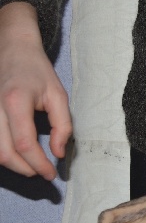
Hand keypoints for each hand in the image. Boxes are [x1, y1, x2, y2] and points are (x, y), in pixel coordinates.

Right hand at [0, 2, 71, 179]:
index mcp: (15, 102)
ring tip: (31, 165)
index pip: (24, 143)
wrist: (12, 49)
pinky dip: (2, 152)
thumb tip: (58, 153)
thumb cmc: (36, 71)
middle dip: (25, 168)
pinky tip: (16, 153)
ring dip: (12, 164)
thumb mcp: (58, 95)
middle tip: (42, 172)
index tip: (51, 173)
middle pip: (4, 152)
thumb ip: (62, 126)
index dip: (38, 164)